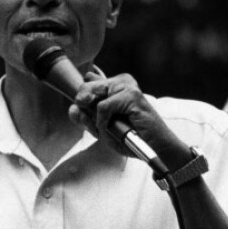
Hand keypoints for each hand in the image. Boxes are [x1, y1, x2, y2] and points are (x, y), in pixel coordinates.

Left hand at [71, 74, 189, 166]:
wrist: (155, 147)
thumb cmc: (131, 138)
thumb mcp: (103, 129)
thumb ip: (86, 119)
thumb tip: (73, 108)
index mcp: (114, 86)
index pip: (88, 81)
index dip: (82, 96)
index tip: (82, 107)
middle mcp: (121, 82)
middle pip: (85, 85)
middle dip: (85, 106)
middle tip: (98, 122)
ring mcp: (127, 86)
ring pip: (92, 94)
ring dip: (96, 116)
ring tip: (110, 126)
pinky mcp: (131, 95)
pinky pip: (102, 107)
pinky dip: (103, 121)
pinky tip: (114, 128)